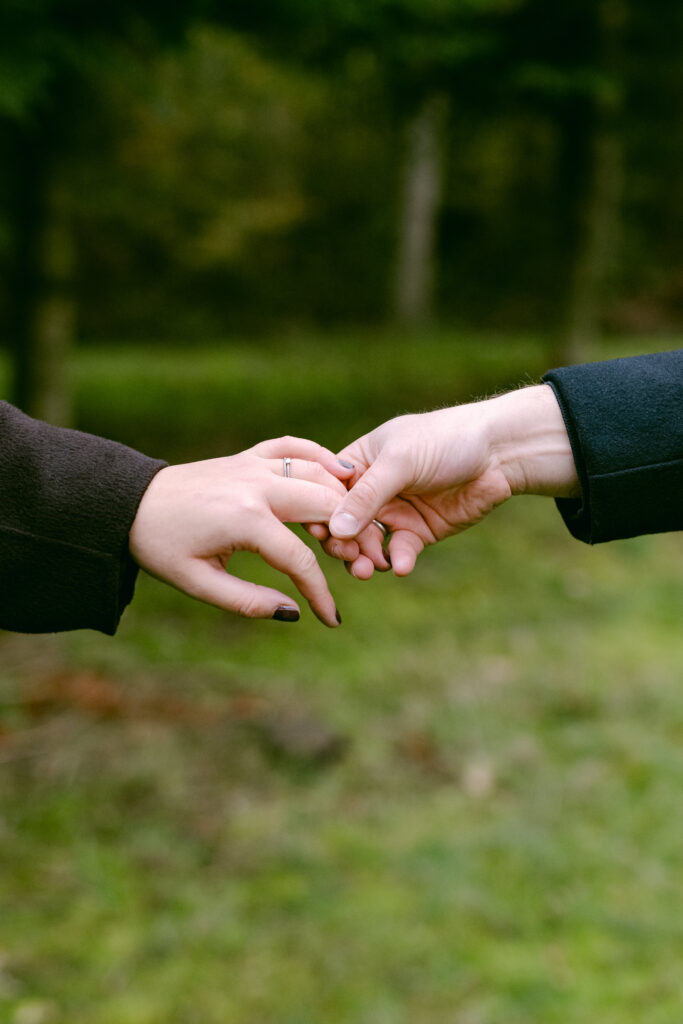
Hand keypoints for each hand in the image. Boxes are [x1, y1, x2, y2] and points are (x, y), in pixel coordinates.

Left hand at [129, 437, 355, 625]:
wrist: (130, 502)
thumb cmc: (160, 546)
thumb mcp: (199, 583)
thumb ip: (247, 601)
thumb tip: (293, 613)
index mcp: (245, 520)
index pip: (300, 560)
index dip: (321, 593)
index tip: (332, 619)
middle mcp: (256, 486)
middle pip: (326, 507)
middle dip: (350, 538)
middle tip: (360, 565)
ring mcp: (254, 465)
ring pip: (318, 474)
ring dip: (341, 501)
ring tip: (351, 533)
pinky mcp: (249, 456)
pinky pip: (294, 447)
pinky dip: (321, 456)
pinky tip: (340, 471)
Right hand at [323, 385, 578, 577]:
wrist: (500, 453)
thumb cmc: (445, 439)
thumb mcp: (400, 461)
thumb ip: (368, 496)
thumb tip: (334, 529)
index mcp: (358, 463)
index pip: (325, 492)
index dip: (318, 512)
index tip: (319, 530)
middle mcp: (371, 491)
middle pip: (342, 524)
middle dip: (342, 542)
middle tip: (348, 555)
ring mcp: (394, 513)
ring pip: (367, 544)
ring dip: (364, 558)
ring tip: (369, 568)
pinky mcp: (418, 532)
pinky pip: (399, 552)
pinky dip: (397, 560)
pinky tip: (400, 566)